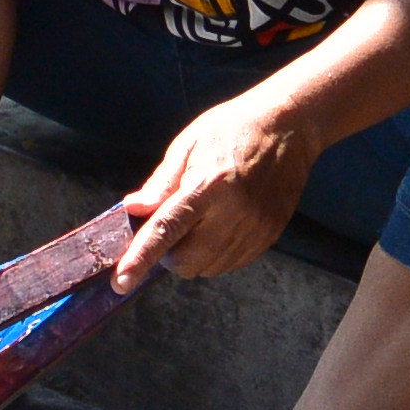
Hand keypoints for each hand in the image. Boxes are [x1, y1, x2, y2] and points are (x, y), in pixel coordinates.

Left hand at [113, 91, 316, 292]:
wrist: (288, 126)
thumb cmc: (231, 129)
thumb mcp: (188, 145)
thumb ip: (161, 182)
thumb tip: (133, 209)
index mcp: (207, 186)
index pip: (167, 230)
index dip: (140, 258)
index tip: (121, 282)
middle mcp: (234, 213)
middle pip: (187, 261)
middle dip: (169, 254)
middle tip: (173, 227)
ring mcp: (255, 228)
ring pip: (209, 268)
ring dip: (194, 255)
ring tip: (201, 220)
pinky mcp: (270, 236)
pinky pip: (233, 264)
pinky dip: (216, 255)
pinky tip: (220, 225)